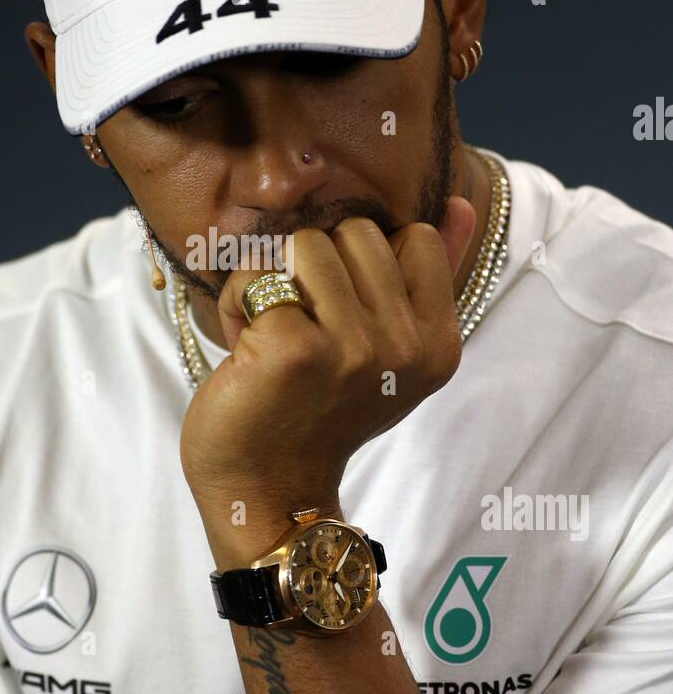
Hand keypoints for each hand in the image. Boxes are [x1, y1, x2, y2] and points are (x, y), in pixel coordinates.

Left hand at [180, 197, 475, 561]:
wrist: (265, 490)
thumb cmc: (318, 411)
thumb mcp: (388, 348)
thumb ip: (427, 275)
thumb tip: (457, 204)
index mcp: (437, 344)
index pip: (411, 237)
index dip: (363, 263)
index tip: (342, 315)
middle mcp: (404, 347)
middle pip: (356, 231)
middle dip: (316, 269)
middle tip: (302, 329)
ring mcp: (353, 349)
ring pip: (306, 243)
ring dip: (273, 281)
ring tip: (273, 334)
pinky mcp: (294, 349)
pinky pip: (258, 273)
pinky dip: (237, 302)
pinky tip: (244, 347)